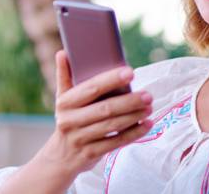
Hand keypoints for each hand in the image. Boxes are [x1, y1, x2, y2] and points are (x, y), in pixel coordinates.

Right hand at [33, 50, 153, 175]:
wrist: (59, 157)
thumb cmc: (67, 120)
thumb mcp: (61, 99)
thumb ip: (64, 76)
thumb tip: (62, 52)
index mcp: (64, 103)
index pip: (90, 89)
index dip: (111, 80)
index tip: (130, 72)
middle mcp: (70, 120)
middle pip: (104, 109)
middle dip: (129, 101)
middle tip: (148, 95)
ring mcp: (80, 138)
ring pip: (112, 126)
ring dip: (133, 116)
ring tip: (149, 108)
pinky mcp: (91, 154)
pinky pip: (116, 142)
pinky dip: (133, 134)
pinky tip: (146, 125)